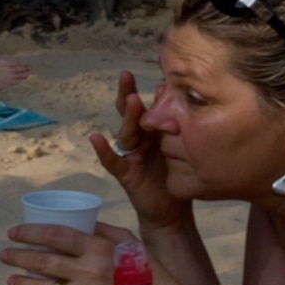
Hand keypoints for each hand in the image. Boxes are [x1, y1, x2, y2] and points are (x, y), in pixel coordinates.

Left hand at [3, 218, 121, 284]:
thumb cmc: (146, 268)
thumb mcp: (130, 241)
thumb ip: (103, 230)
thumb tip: (77, 220)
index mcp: (101, 248)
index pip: (58, 236)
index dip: (31, 233)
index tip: (13, 232)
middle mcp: (91, 271)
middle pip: (45, 262)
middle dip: (19, 256)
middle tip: (4, 254)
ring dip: (22, 282)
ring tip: (11, 278)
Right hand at [90, 70, 185, 229]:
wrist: (173, 210)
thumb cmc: (180, 175)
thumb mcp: (185, 147)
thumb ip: (183, 125)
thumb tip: (189, 97)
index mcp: (155, 132)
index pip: (150, 107)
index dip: (153, 93)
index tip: (162, 75)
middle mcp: (140, 140)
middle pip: (131, 114)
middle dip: (127, 94)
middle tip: (126, 74)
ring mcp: (132, 156)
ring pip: (126, 133)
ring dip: (127, 117)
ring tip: (129, 99)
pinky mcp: (126, 174)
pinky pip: (112, 161)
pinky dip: (104, 150)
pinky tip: (96, 138)